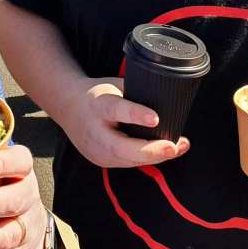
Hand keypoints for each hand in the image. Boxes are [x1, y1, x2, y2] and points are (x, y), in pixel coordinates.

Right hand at [57, 77, 189, 167]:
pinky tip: (165, 153)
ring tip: (179, 147)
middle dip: (150, 150)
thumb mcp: (113, 86)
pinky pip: (127, 162)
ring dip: (156, 156)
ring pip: (128, 159)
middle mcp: (94, 131)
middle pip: (121, 147)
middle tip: (173, 146)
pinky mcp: (101, 161)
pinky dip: (147, 158)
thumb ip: (135, 95)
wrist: (68, 108)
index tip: (155, 118)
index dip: (136, 115)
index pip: (117, 110)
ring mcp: (96, 150)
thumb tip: (165, 100)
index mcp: (98, 105)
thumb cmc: (95, 95)